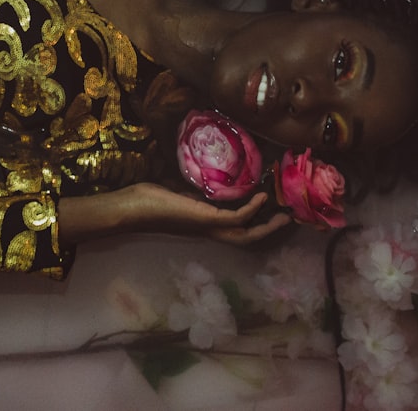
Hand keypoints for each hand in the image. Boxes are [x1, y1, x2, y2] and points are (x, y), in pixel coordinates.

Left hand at [58, 183, 291, 245]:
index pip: (233, 228)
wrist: (130, 208)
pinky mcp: (203, 219)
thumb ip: (192, 191)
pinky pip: (234, 218)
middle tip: (287, 219)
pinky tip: (262, 197)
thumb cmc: (147, 199)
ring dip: (266, 225)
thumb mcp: (176, 192)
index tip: (270, 211)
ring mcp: (205, 226)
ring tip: (285, 214)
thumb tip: (202, 180)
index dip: (254, 223)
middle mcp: (206, 230)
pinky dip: (250, 210)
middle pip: (245, 238)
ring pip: (244, 234)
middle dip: (267, 230)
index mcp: (202, 224)